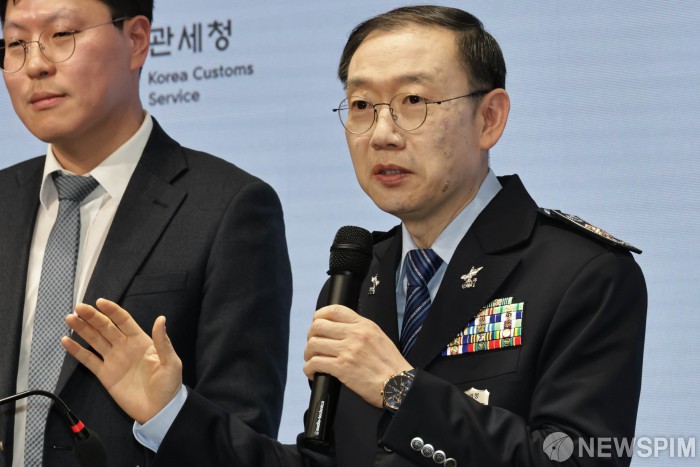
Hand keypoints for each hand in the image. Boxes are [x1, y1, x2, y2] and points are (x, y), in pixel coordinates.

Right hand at [60, 298, 182, 423]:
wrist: (159, 410)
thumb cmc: (168, 385)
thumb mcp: (170, 362)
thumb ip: (162, 342)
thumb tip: (161, 319)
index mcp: (141, 341)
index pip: (124, 320)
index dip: (112, 311)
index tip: (100, 302)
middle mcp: (125, 347)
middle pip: (106, 327)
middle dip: (92, 317)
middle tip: (79, 308)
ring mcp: (114, 360)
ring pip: (95, 340)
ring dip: (82, 329)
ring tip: (70, 318)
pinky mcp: (105, 374)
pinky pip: (88, 360)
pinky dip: (77, 351)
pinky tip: (66, 341)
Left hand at [303, 305, 411, 407]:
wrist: (399, 385)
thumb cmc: (391, 365)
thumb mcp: (379, 337)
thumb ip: (359, 330)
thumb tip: (339, 330)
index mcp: (364, 325)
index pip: (334, 310)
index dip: (319, 316)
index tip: (316, 324)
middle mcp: (355, 334)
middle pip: (318, 326)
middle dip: (311, 336)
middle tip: (313, 346)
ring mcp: (348, 350)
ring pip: (314, 344)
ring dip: (309, 354)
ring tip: (313, 360)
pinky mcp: (342, 368)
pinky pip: (315, 363)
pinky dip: (309, 369)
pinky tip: (314, 373)